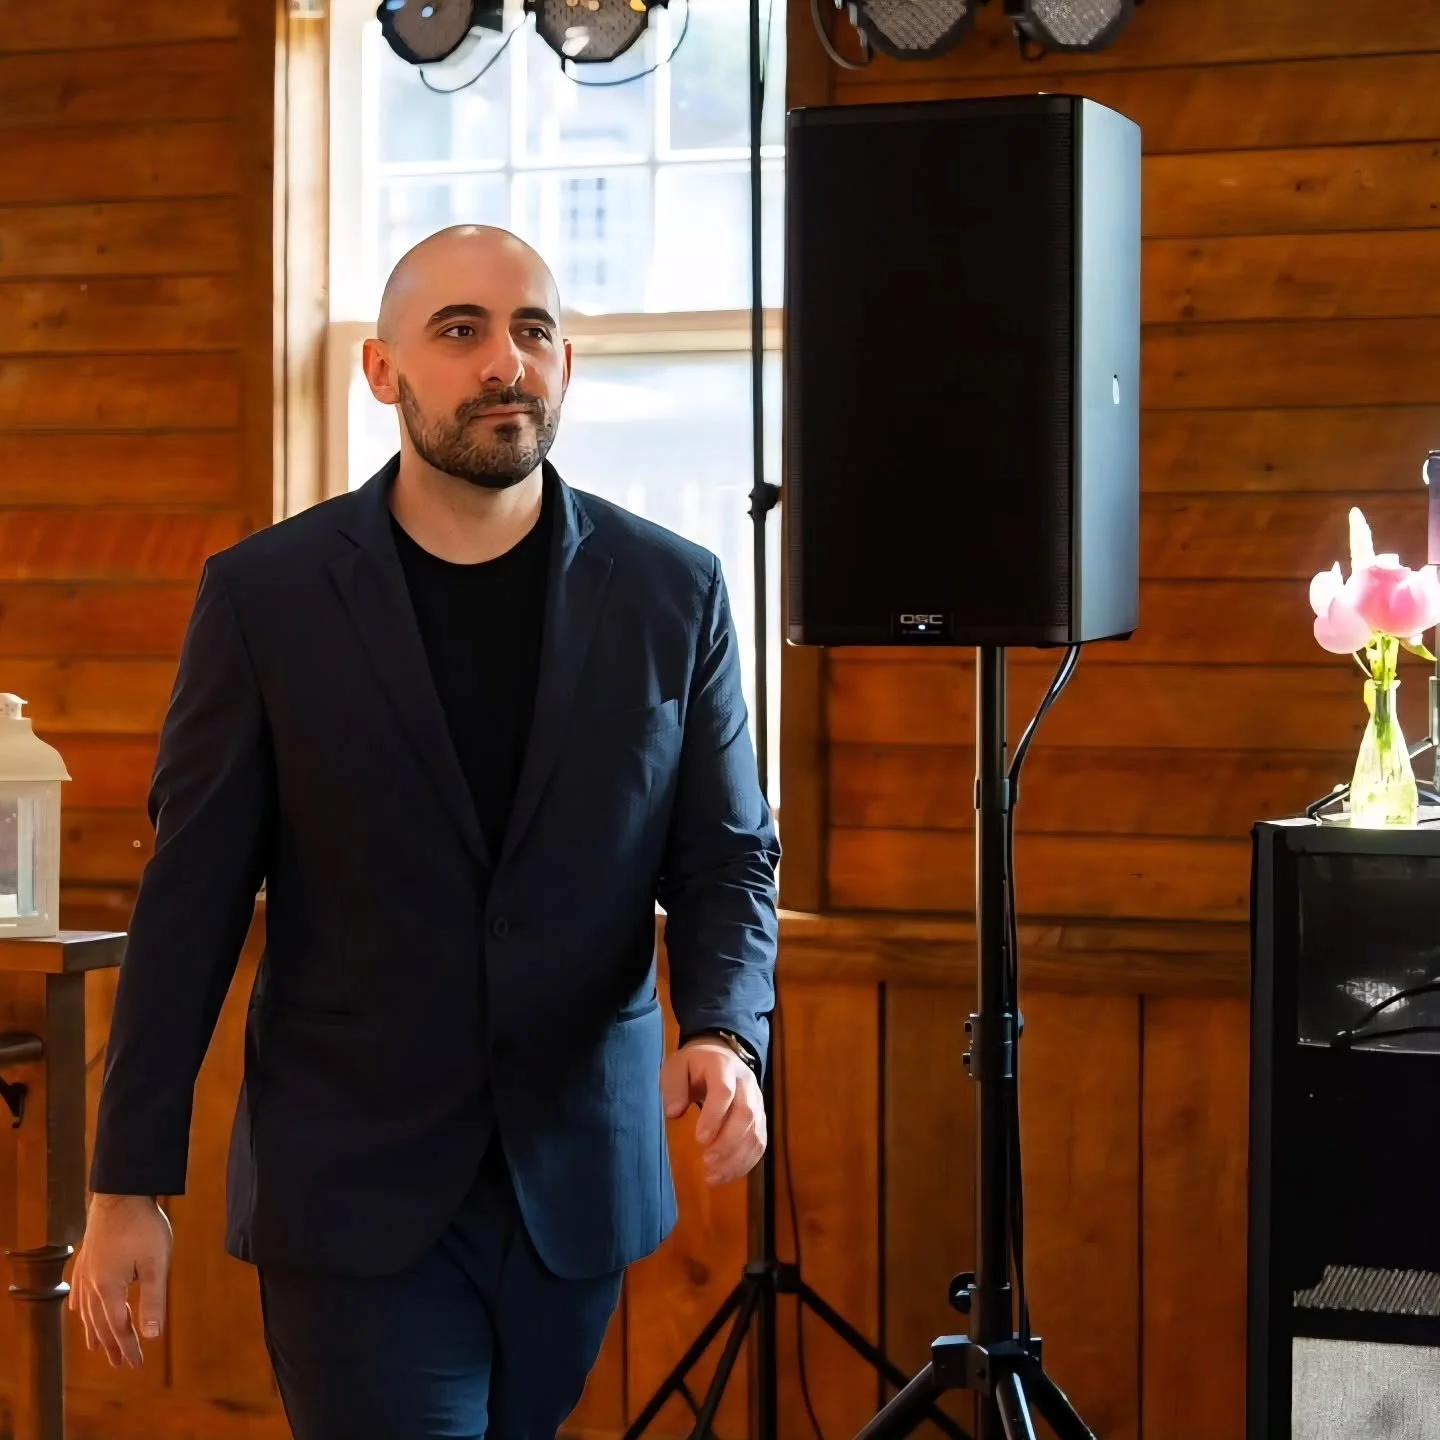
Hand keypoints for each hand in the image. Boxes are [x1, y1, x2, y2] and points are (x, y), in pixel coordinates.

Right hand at [68, 1194, 173, 1367]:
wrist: (120, 1193)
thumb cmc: (142, 1226)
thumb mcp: (157, 1263)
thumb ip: (154, 1300)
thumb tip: (152, 1336)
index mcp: (109, 1289)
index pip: (118, 1327)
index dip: (128, 1347)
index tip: (136, 1365)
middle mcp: (92, 1285)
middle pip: (100, 1323)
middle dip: (112, 1345)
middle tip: (121, 1364)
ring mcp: (86, 1271)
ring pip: (88, 1310)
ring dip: (95, 1331)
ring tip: (97, 1348)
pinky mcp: (87, 1258)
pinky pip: (80, 1290)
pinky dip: (82, 1306)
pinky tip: (78, 1311)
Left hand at [660, 1039, 765, 1185]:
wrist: (721, 1056)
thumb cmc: (694, 1065)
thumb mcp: (677, 1066)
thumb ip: (673, 1086)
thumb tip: (674, 1113)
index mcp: (722, 1066)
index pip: (724, 1091)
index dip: (714, 1116)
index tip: (699, 1139)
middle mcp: (746, 1083)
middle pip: (746, 1114)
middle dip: (728, 1142)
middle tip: (707, 1161)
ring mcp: (757, 1101)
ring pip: (756, 1132)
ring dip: (737, 1158)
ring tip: (713, 1177)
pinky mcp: (760, 1119)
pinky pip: (760, 1143)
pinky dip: (745, 1163)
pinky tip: (726, 1175)